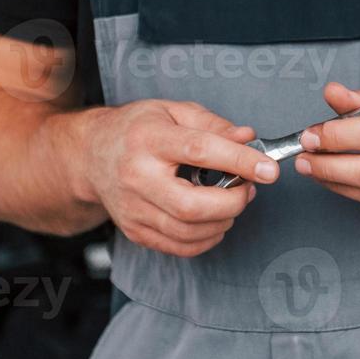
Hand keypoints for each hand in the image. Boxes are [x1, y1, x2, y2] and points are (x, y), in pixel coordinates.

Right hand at [73, 100, 279, 256]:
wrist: (90, 155)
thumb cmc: (136, 129)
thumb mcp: (173, 111)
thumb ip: (213, 124)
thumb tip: (248, 138)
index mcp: (148, 139)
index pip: (199, 151)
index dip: (240, 161)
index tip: (269, 168)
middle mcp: (136, 177)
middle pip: (191, 205)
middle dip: (233, 202)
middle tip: (248, 188)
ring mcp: (133, 209)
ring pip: (188, 232)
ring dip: (223, 221)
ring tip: (231, 201)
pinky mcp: (135, 231)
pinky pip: (180, 247)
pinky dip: (207, 238)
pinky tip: (214, 219)